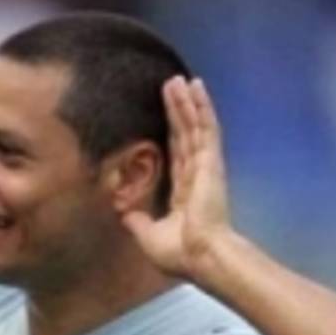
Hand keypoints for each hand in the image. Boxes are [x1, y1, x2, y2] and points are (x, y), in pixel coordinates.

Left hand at [122, 76, 231, 279]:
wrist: (201, 256)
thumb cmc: (180, 253)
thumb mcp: (148, 236)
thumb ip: (137, 221)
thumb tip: (124, 213)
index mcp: (184, 193)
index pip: (176, 154)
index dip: (171, 133)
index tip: (166, 116)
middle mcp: (196, 175)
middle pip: (184, 134)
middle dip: (178, 110)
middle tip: (171, 85)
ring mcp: (206, 166)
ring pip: (194, 126)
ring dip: (187, 102)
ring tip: (179, 79)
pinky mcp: (211, 161)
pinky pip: (205, 127)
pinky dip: (201, 106)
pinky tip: (196, 87)